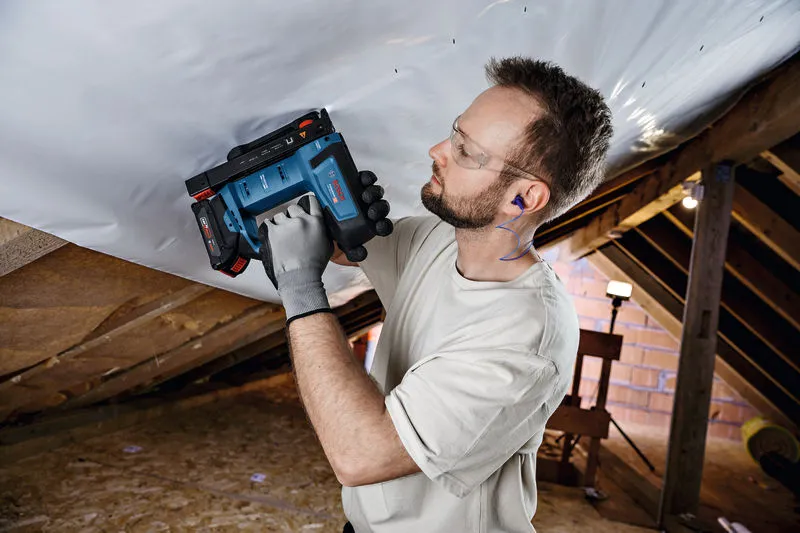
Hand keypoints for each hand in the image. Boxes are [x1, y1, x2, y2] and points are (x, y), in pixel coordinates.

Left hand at [258, 195, 332, 322]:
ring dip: (281, 223)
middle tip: (292, 228)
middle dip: (292, 216)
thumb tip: (321, 226)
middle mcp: (301, 220)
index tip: (306, 205)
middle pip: (294, 208)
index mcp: (316, 222)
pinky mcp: (274, 231)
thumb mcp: (328, 246)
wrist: (299, 276)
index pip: (312, 202)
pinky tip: (274, 234)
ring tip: (283, 235)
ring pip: (280, 215)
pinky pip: (268, 222)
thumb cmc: (313, 265)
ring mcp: (286, 225)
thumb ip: (324, 232)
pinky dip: (270, 227)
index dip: (308, 203)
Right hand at [340, 171, 392, 262]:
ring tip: (365, 196)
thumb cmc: (334, 234)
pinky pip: (367, 178)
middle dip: (379, 209)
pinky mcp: (359, 183)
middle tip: (371, 213)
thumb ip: (352, 252)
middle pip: (382, 207)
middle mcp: (370, 210)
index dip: (385, 226)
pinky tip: (362, 180)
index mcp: (371, 226)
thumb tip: (361, 253)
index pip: (385, 226)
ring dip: (374, 194)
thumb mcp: (343, 246)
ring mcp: (365, 196)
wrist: (319, 221)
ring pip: (377, 193)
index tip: (379, 226)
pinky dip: (367, 178)